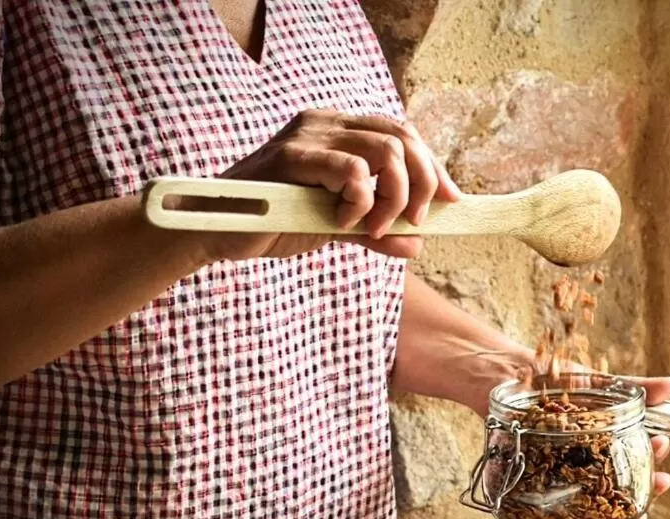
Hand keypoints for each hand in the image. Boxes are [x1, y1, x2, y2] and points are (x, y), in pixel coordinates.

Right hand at [175, 109, 461, 261]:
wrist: (218, 230)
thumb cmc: (274, 222)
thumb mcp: (336, 226)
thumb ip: (376, 230)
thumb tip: (417, 244)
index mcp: (340, 131)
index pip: (403, 133)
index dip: (433, 166)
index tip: (451, 201)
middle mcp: (327, 122)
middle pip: (402, 138)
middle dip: (421, 184)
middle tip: (412, 222)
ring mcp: (309, 134)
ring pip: (384, 152)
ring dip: (393, 198)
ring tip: (375, 228)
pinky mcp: (292, 156)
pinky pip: (350, 171)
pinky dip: (360, 202)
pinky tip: (342, 222)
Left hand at [469, 348, 669, 518]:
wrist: (502, 371)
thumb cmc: (549, 378)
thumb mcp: (593, 382)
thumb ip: (633, 386)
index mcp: (595, 443)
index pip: (627, 467)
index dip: (647, 477)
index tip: (664, 476)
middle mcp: (575, 462)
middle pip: (612, 487)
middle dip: (638, 490)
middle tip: (657, 482)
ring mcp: (551, 470)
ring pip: (582, 500)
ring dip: (608, 510)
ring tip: (631, 509)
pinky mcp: (522, 475)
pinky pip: (540, 503)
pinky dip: (549, 517)